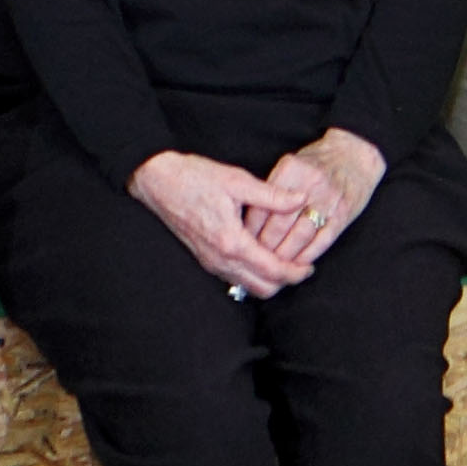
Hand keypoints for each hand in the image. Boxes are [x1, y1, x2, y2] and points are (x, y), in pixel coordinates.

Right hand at [129, 149, 317, 297]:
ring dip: (268, 279)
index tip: (310, 266)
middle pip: (262, 288)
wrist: (156, 181)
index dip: (296, 272)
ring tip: (285, 260)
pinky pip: (234, 278)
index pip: (272, 271)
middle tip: (301, 264)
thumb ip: (272, 196)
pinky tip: (262, 255)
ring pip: (247, 286)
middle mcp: (220, 259)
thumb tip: (301, 200)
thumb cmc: (194, 177)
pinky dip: (252, 274)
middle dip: (285, 280)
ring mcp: (210, 261)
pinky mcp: (204, 258)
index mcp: (231, 242)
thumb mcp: (237, 181)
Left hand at [253, 130, 387, 267]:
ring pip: (300, 235)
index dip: (251, 230)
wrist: (355, 156)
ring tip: (275, 264)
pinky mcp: (344, 212)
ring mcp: (329, 199)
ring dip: (286, 255)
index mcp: (290, 169)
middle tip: (256, 260)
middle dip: (266, 247)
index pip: (263, 206)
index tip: (244, 243)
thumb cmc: (317, 164)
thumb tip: (248, 222)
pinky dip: (308, 255)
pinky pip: (323, 240)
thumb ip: (271, 190)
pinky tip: (298, 262)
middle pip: (280, 224)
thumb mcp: (291, 166)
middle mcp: (309, 183)